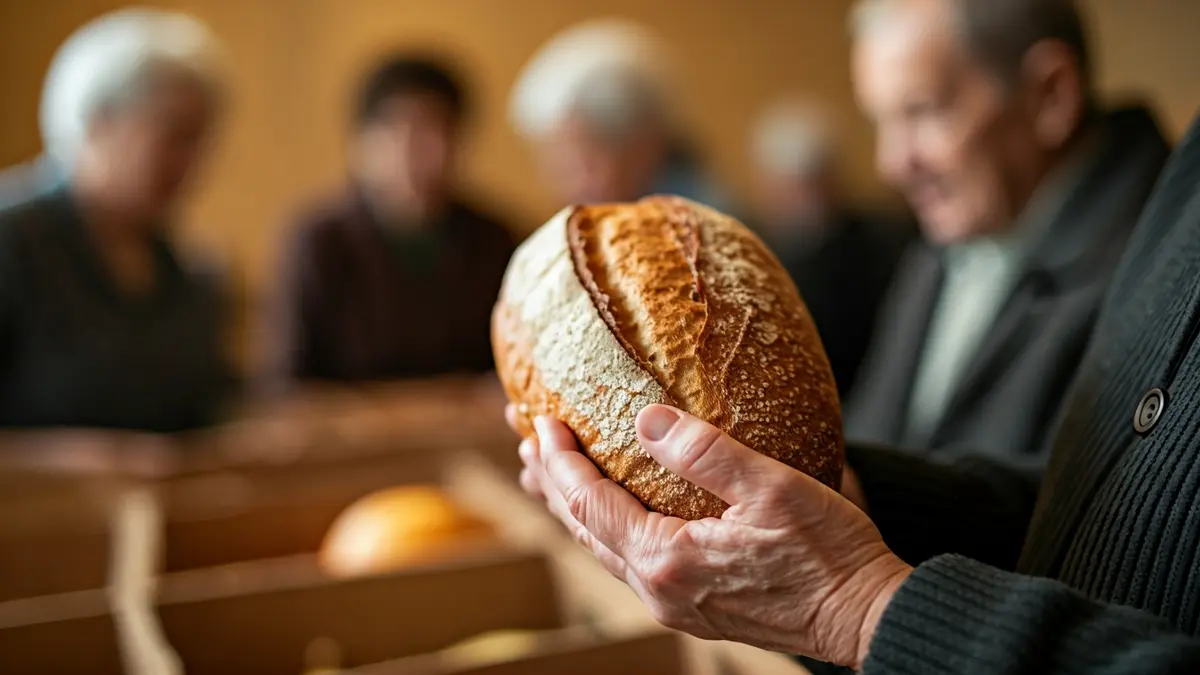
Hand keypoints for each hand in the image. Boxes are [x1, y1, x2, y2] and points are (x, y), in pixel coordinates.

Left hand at [513, 404, 910, 668]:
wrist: (865, 615)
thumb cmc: (828, 552)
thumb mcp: (773, 488)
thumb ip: (706, 452)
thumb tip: (644, 419)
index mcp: (667, 559)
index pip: (588, 501)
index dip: (559, 457)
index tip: (540, 418)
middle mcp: (659, 588)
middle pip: (582, 526)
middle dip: (549, 479)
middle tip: (524, 437)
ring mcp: (675, 602)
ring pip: (602, 546)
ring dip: (572, 504)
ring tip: (546, 472)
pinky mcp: (693, 605)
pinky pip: (628, 559)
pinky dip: (605, 525)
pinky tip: (609, 510)